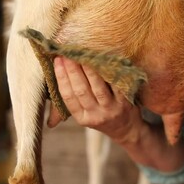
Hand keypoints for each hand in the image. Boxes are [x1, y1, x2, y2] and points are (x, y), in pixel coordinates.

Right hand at [47, 56, 183, 171]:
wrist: (127, 130)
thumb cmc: (102, 117)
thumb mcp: (84, 116)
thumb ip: (71, 101)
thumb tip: (55, 80)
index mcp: (82, 118)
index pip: (68, 96)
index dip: (61, 77)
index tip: (58, 60)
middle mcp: (96, 116)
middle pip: (81, 90)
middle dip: (73, 70)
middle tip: (68, 53)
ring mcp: (111, 110)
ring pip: (98, 87)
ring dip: (89, 69)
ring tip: (83, 54)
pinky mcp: (125, 103)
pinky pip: (116, 85)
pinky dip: (109, 72)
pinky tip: (103, 60)